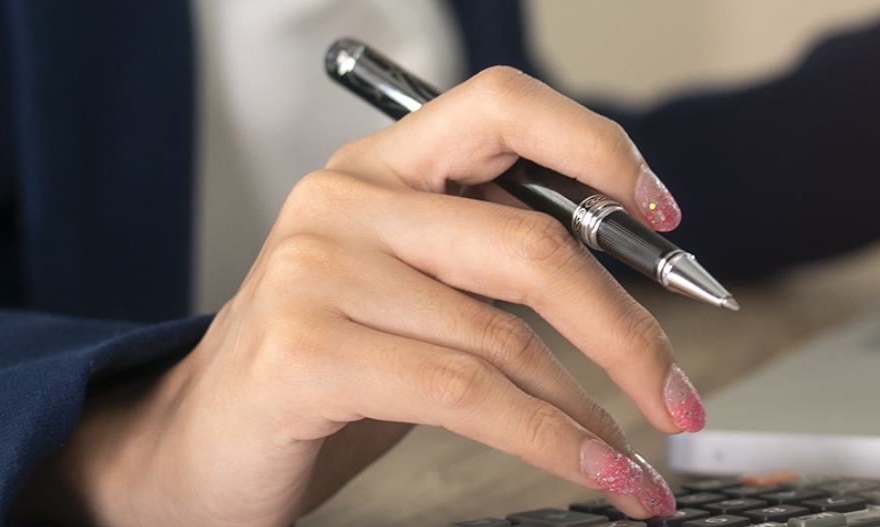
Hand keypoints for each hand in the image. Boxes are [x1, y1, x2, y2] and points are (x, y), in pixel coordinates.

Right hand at [36, 67, 698, 525]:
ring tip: (640, 463)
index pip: (503, 108)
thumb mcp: (420, 295)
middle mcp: (346, 201)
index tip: (665, 213)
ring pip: (508, 340)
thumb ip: (502, 266)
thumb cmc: (328, 371)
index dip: (596, 148)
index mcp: (385, 167)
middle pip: (534, 245)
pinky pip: (470, 398)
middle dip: (629, 331)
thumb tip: (640, 285)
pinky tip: (598, 473)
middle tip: (680, 395)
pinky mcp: (305, 352)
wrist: (198, 447)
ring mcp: (317, 273)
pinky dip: (555, 445)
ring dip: (596, 415)